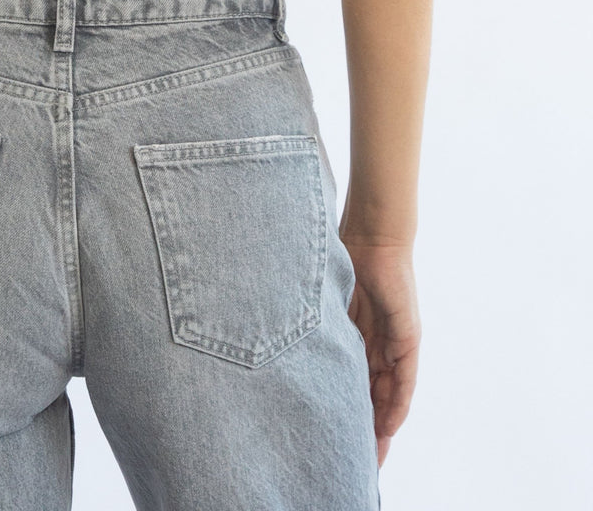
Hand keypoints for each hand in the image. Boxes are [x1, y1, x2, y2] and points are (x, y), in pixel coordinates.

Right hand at [341, 239, 420, 467]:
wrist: (373, 233)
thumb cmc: (344, 256)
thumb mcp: (326, 302)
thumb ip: (319, 325)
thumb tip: (285, 346)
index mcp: (359, 334)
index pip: (356, 381)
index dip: (348, 409)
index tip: (336, 438)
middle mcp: (380, 342)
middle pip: (374, 395)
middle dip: (366, 428)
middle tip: (356, 461)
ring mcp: (396, 341)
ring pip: (390, 393)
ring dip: (382, 425)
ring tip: (373, 454)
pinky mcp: (408, 336)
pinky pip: (405, 379)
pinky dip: (398, 404)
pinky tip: (390, 425)